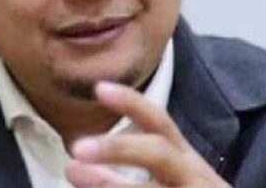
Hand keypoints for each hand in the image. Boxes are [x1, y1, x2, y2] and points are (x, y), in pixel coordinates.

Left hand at [66, 81, 229, 187]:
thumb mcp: (168, 183)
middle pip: (158, 152)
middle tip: (76, 147)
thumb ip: (123, 176)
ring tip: (73, 174)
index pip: (159, 123)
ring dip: (111, 184)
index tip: (99, 88)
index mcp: (183, 161)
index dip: (131, 103)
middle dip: (118, 147)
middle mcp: (192, 176)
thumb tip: (73, 168)